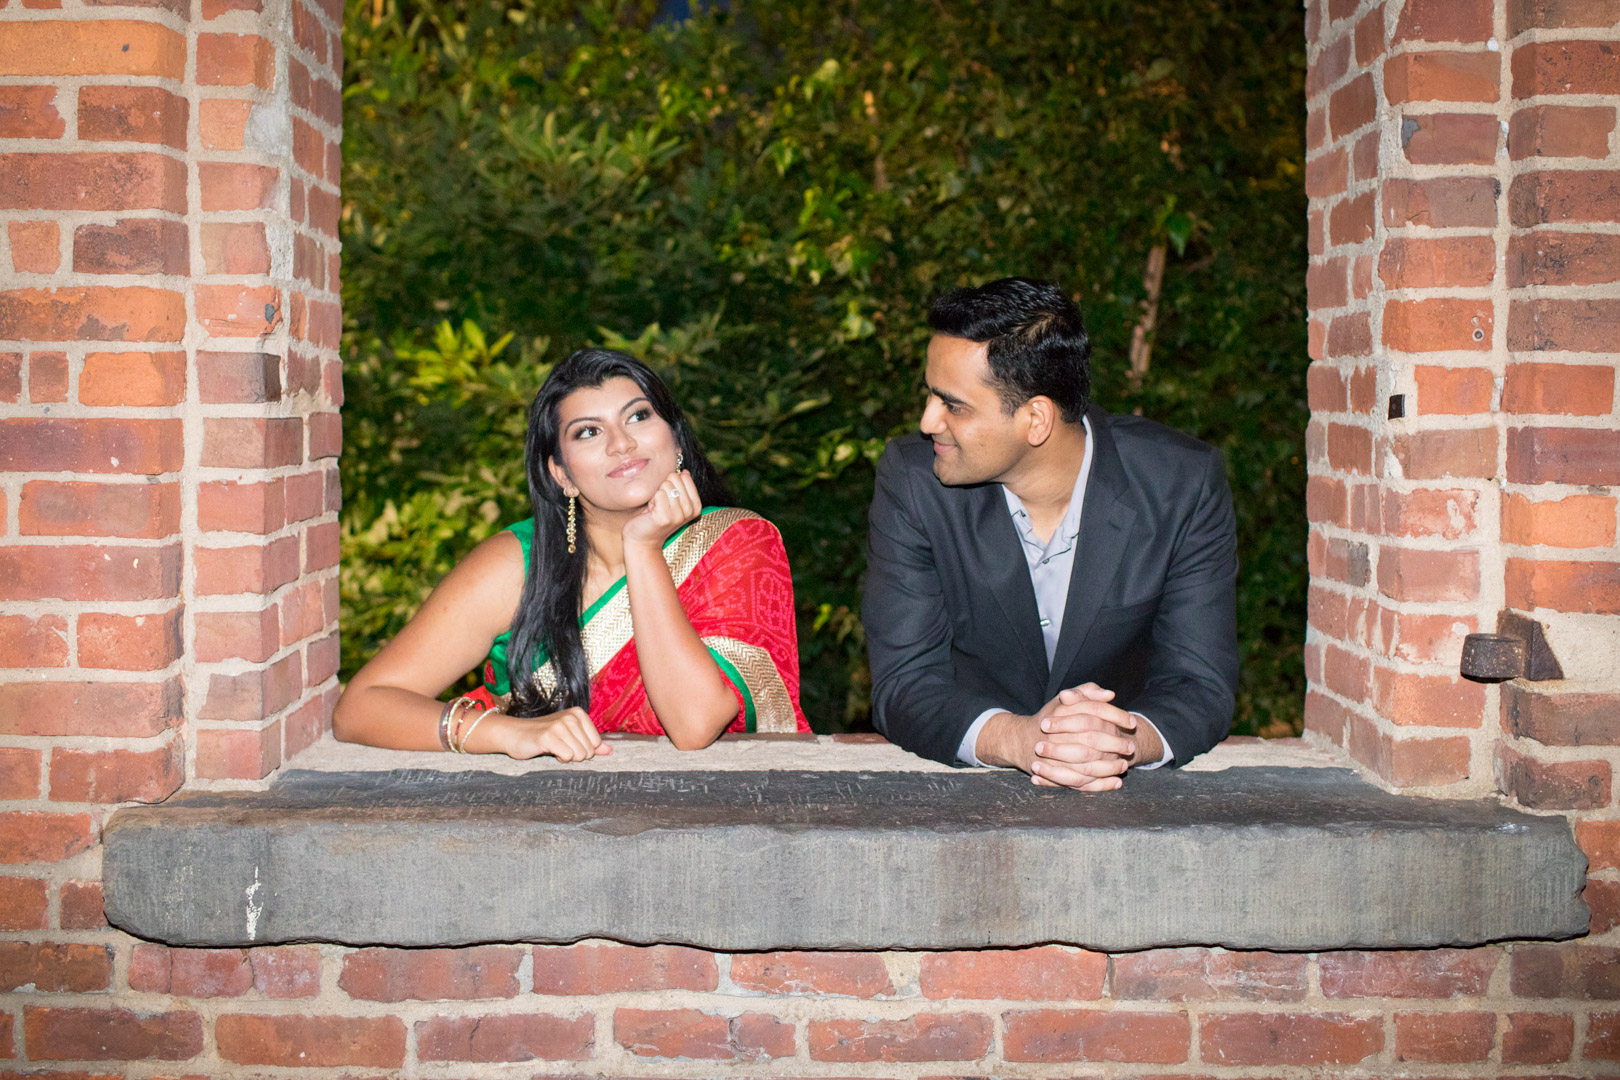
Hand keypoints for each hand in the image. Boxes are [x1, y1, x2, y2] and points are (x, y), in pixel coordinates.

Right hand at [471, 708, 611, 761]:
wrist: (514, 734)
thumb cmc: (544, 737)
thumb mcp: (570, 737)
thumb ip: (591, 743)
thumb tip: (610, 751)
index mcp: (578, 714)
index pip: (596, 744)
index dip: (583, 750)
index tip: (567, 743)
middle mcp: (571, 717)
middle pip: (589, 751)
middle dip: (575, 755)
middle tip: (559, 747)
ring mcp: (560, 725)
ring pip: (579, 755)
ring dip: (566, 757)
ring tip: (553, 748)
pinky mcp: (548, 736)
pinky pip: (567, 757)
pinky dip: (558, 759)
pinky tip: (548, 750)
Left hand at [622, 468, 699, 548]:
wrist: (643, 540)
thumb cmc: (656, 517)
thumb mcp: (674, 501)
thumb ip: (681, 487)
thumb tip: (685, 472)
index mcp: (696, 506)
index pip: (684, 477)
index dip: (672, 484)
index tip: (669, 499)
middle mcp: (690, 511)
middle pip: (674, 478)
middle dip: (663, 488)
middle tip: (661, 504)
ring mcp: (678, 515)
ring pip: (665, 485)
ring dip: (657, 495)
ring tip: (656, 509)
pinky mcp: (665, 518)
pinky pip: (658, 494)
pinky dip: (651, 501)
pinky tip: (651, 513)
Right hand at [978, 683, 1140, 791]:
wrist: (1024, 741)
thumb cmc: (1052, 718)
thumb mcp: (1066, 699)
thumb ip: (1087, 692)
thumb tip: (1109, 695)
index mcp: (1063, 712)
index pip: (1094, 711)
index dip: (1116, 716)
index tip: (1132, 722)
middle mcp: (1058, 734)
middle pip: (1092, 739)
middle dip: (1115, 745)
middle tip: (1130, 748)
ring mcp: (1055, 758)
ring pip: (1087, 764)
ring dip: (1109, 766)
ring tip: (1124, 766)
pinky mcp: (1057, 776)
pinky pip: (1081, 783)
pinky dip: (1101, 784)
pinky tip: (1116, 782)